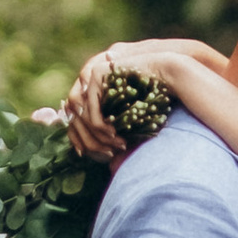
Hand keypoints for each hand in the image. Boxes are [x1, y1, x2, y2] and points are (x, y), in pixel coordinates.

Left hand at [64, 39, 221, 160]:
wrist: (166, 75)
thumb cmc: (151, 99)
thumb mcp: (128, 120)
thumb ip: (114, 135)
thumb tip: (107, 165)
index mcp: (88, 93)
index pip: (71, 119)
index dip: (77, 139)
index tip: (86, 155)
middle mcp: (84, 82)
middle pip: (72, 118)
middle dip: (88, 141)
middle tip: (108, 154)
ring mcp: (88, 75)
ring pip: (80, 114)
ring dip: (96, 135)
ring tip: (115, 145)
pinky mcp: (96, 72)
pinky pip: (91, 106)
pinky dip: (100, 124)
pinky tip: (114, 133)